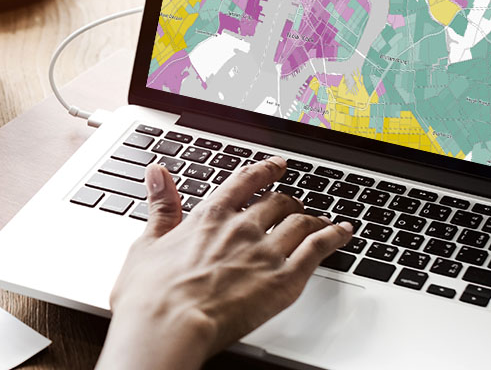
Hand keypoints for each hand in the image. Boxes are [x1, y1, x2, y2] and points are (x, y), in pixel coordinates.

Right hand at [97, 158, 352, 369]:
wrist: (169, 325)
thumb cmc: (152, 295)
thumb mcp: (146, 243)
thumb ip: (160, 206)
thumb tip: (157, 174)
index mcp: (210, 216)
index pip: (245, 182)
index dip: (264, 170)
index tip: (276, 165)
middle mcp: (242, 227)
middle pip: (277, 202)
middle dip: (288, 200)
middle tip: (294, 204)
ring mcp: (266, 252)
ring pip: (301, 222)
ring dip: (314, 218)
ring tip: (321, 220)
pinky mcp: (284, 280)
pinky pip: (318, 249)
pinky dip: (335, 237)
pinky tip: (343, 234)